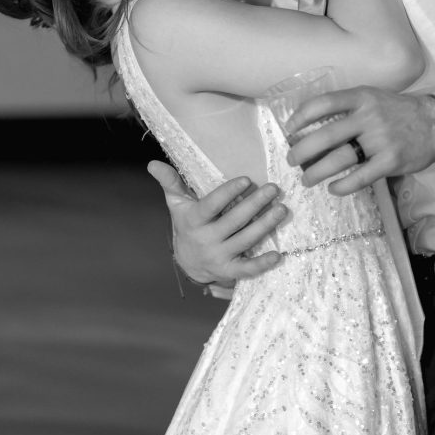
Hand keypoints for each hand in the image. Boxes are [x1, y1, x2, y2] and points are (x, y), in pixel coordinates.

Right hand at [147, 161, 286, 284]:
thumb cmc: (187, 224)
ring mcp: (218, 257)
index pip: (211, 205)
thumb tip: (152, 163)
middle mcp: (205, 240)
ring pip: (245, 241)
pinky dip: (262, 263)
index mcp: (193, 221)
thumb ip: (170, 182)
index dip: (228, 193)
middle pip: (234, 221)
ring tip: (282, 210)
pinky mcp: (229, 271)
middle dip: (255, 205)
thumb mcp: (177, 204)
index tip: (247, 179)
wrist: (187, 262)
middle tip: (273, 189)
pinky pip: (247, 269)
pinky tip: (278, 254)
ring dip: (265, 226)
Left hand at [285, 87, 434, 193]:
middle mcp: (369, 116)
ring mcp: (381, 140)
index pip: (323, 103)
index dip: (301, 117)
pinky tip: (333, 189)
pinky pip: (359, 177)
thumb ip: (347, 108)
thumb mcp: (372, 98)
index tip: (289, 129)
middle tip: (292, 160)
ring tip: (307, 179)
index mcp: (361, 97)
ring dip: (317, 172)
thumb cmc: (397, 112)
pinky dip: (342, 186)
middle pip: (325, 136)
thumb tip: (311, 128)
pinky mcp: (391, 161)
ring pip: (339, 159)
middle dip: (301, 151)